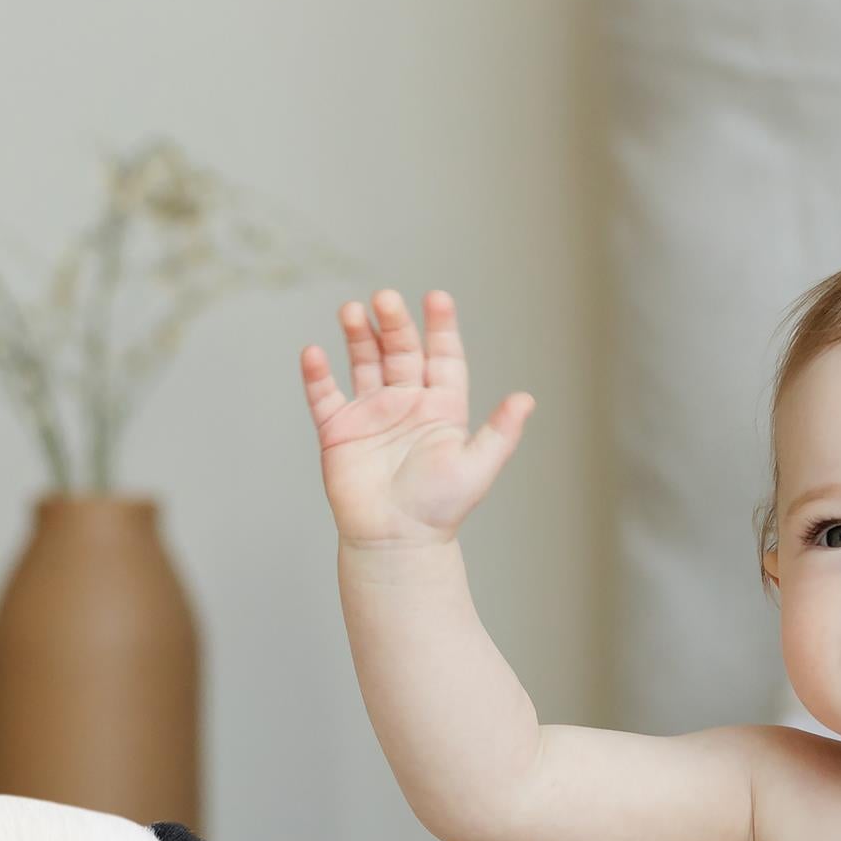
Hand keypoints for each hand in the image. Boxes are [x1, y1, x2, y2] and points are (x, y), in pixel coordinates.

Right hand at [300, 288, 534, 548]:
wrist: (396, 542)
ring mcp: (371, 414)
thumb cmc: (439, 509)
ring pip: (363, 362)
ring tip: (352, 310)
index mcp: (441, 408)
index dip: (441, 327)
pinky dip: (317, 374)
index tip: (437, 298)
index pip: (443, 357)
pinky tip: (314, 353)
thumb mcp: (477, 467)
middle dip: (394, 323)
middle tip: (386, 300)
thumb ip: (500, 432)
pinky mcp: (339, 431)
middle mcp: (406, 404)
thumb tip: (527, 399)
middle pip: (401, 350)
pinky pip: (324, 395)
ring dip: (358, 335)